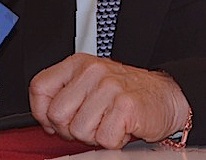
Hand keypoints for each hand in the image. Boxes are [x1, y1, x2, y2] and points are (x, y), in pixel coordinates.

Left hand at [28, 53, 190, 148]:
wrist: (165, 96)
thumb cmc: (126, 93)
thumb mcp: (90, 85)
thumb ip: (65, 95)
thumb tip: (44, 118)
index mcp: (78, 64)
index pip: (39, 88)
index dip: (42, 112)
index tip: (53, 121)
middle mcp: (92, 72)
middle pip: (57, 114)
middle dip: (71, 129)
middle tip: (91, 123)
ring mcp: (109, 88)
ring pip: (79, 130)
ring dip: (94, 135)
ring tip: (108, 122)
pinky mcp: (125, 107)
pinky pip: (103, 139)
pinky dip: (113, 141)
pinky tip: (121, 128)